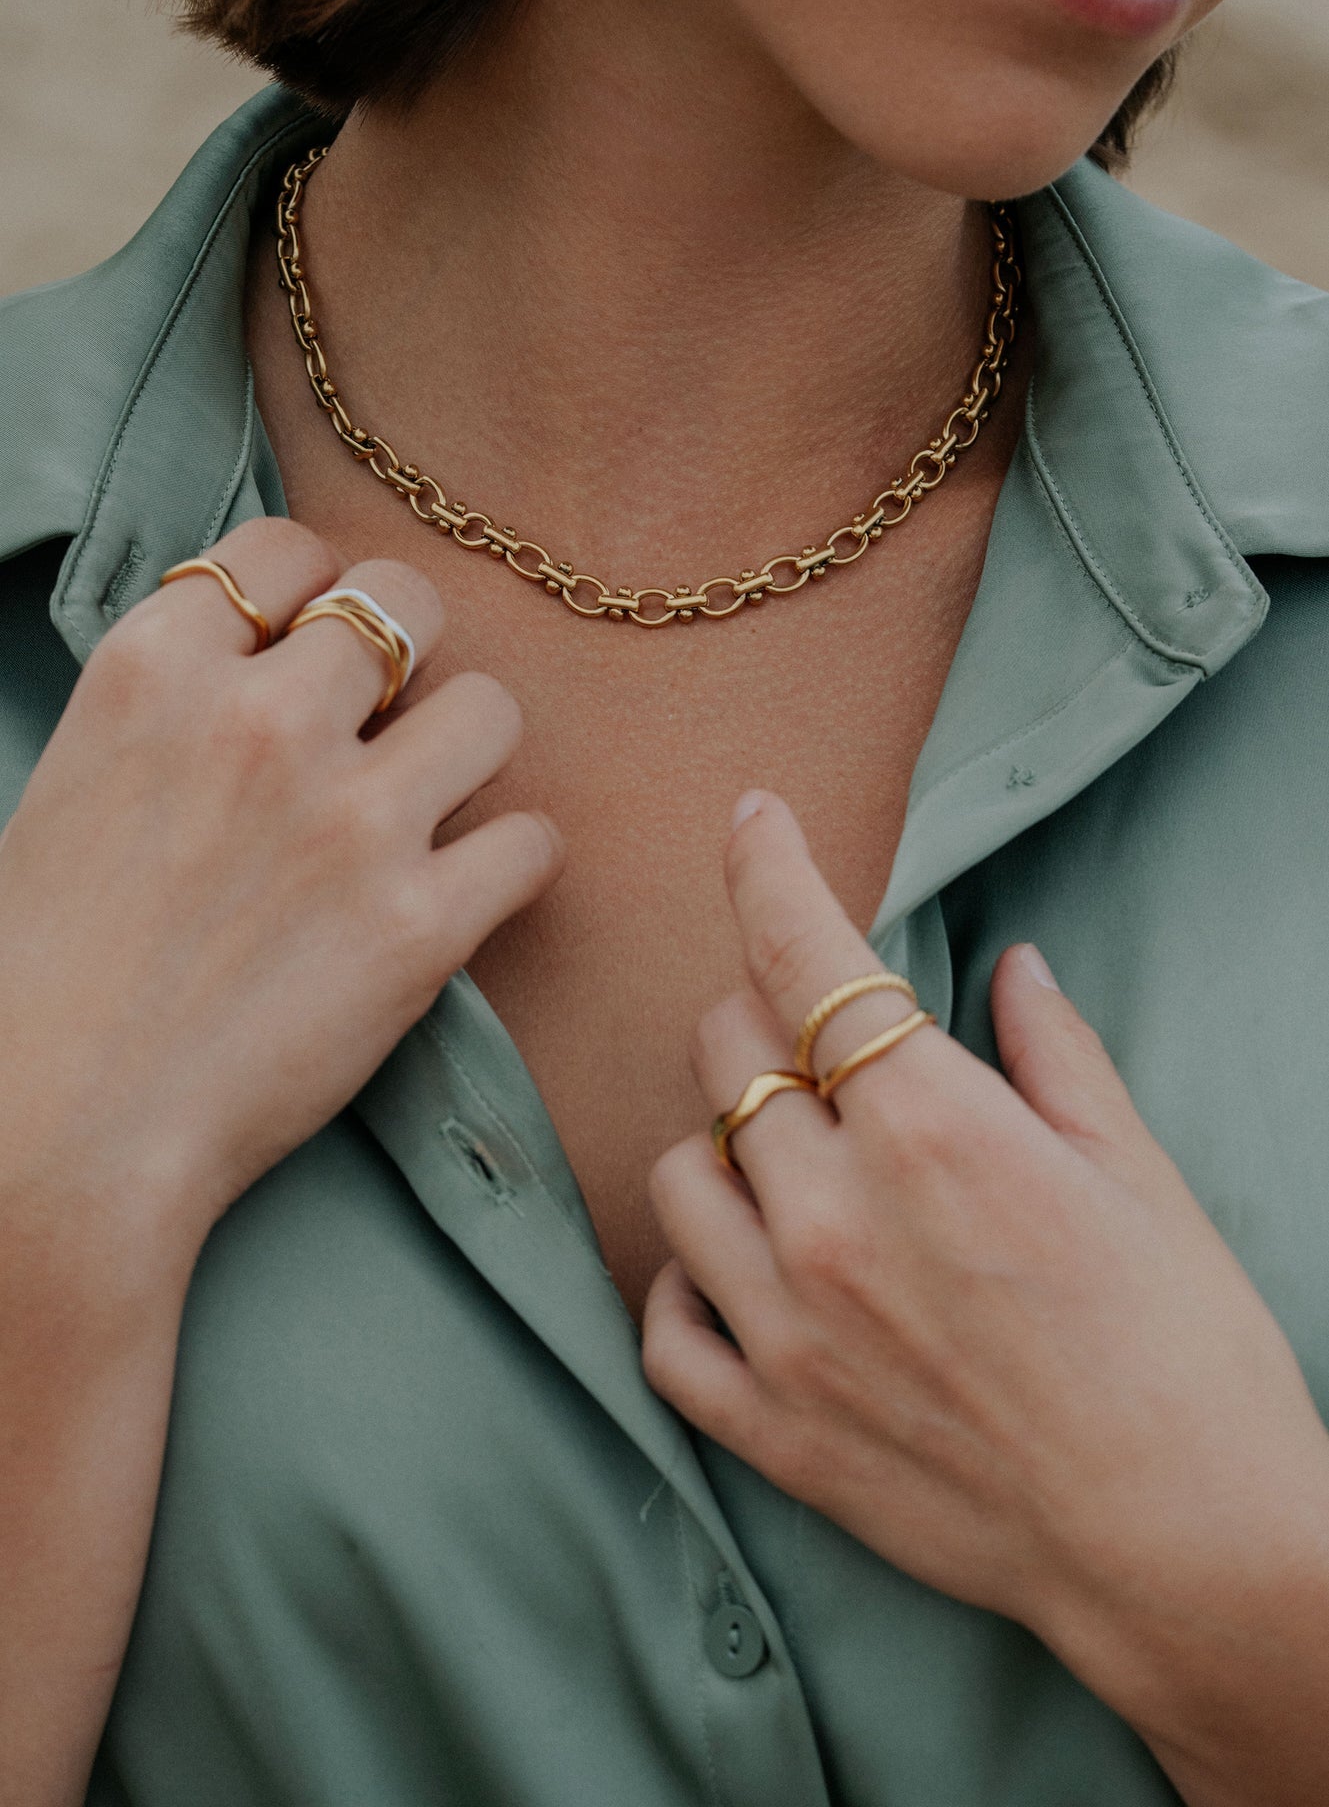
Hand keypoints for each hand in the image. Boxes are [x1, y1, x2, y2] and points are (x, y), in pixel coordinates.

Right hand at [0, 514, 562, 1246]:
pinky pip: (535, 841)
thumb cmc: (45, 973)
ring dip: (470, 751)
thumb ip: (175, 707)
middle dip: (407, 656)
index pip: (287, 547)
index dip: (316, 591)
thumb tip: (263, 665)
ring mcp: (351, 822)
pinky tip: (465, 892)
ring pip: (493, 708)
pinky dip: (512, 865)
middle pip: (407, 603)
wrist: (58, 1129)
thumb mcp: (76, 784)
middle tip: (387, 722)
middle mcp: (261, 722)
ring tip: (431, 806)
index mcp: (155, 672)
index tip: (318, 644)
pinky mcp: (420, 927)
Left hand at [643, 793, 1328, 1802]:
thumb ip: (1052, 1054)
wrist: (1187, 1548)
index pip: (804, 953)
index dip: (765, 866)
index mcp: (933, 1128)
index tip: (749, 819)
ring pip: (675, 1171)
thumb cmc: (1185, 1351)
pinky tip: (741, 1267)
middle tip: (822, 1043)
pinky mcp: (771, 1426)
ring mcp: (789, 1325)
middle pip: (726, 1049)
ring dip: (721, 1142)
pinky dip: (688, 1280)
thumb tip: (1009, 967)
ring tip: (790, 1161)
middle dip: (765, 1017)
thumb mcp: (1137, 1175)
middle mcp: (836, 1213)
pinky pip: (664, 1323)